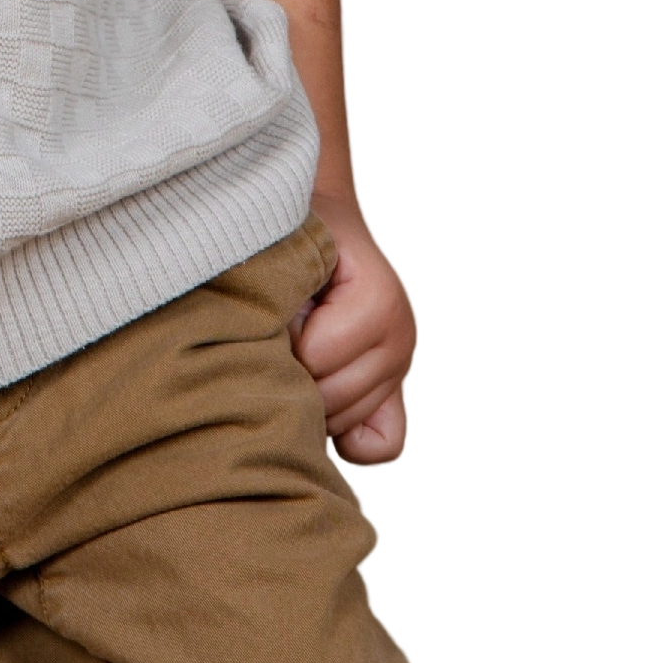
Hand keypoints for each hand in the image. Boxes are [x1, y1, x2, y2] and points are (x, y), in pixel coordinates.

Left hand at [286, 205, 419, 467]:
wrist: (325, 219)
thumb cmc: (296, 231)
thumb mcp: (283, 251)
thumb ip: (276, 299)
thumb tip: (261, 355)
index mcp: (379, 302)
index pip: (314, 359)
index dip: (277, 341)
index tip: (269, 311)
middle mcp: (401, 338)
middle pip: (331, 399)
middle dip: (291, 375)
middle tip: (276, 338)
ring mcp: (401, 368)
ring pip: (348, 426)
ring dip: (309, 402)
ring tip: (293, 357)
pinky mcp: (394, 390)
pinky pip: (381, 444)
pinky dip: (347, 438)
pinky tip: (316, 404)